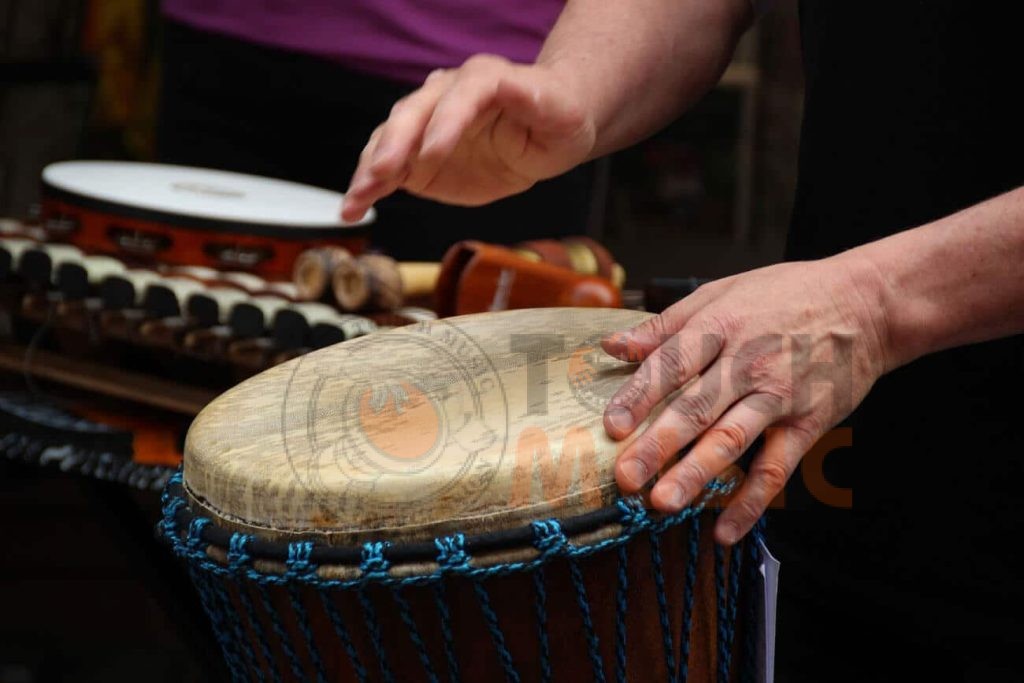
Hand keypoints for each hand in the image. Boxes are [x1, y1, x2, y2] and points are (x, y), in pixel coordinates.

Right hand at [340, 55, 596, 221]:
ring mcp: (425, 126)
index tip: (432, 155)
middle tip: (383, 173)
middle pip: (412, 114)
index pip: (461, 95)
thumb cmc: (555, 119)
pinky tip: (351, 209)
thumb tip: (518, 87)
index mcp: (484, 79)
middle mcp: (445, 95)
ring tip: (355, 200)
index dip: (444, 122)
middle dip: (394, 144)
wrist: (540, 134)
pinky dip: (367, 190)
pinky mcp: (415, 158)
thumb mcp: (559, 112)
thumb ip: (535, 101)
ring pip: (389, 140)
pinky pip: (385, 171)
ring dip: (370, 170)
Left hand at [601, 255, 890, 543]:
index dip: (639, 396)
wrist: (866, 305)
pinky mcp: (807, 424)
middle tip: (625, 477)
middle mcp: (748, 363)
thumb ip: (665, 326)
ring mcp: (779, 396)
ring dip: (697, 474)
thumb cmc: (785, 295)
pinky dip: (751, 502)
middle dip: (658, 445)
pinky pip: (776, 469)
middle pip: (696, 407)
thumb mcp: (722, 292)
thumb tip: (613, 345)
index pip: (672, 363)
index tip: (612, 427)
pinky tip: (725, 532)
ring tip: (664, 503)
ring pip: (733, 440)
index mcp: (721, 325)